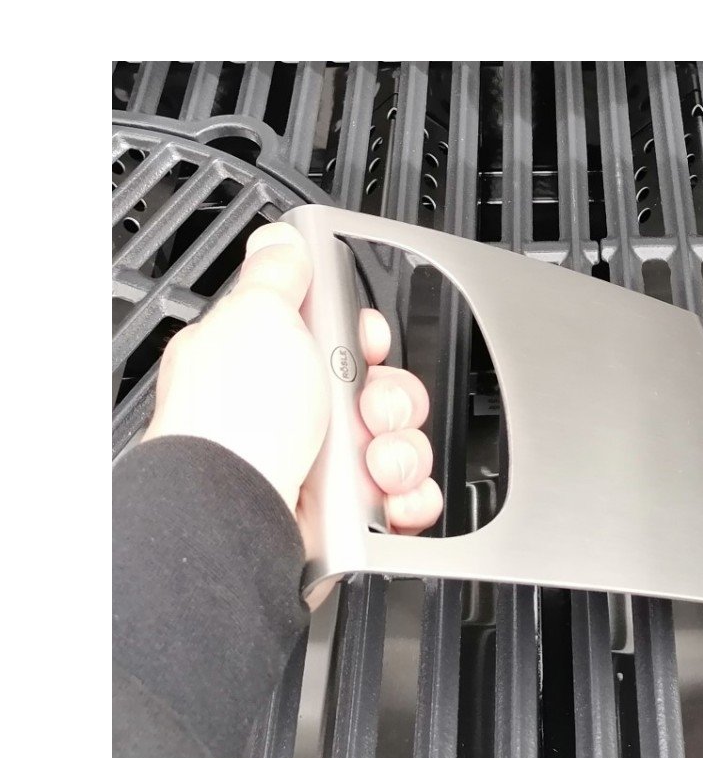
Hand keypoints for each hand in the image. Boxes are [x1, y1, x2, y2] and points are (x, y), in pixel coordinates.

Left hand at [144, 222, 442, 551]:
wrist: (241, 510)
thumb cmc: (237, 419)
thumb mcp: (254, 316)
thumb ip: (277, 275)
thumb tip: (280, 241)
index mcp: (267, 365)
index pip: (337, 339)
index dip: (365, 338)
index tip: (367, 342)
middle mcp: (293, 417)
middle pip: (379, 392)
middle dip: (393, 397)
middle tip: (369, 407)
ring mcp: (319, 468)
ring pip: (398, 445)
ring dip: (402, 449)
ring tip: (376, 460)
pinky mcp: (345, 515)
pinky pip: (402, 497)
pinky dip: (409, 496)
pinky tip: (392, 493)